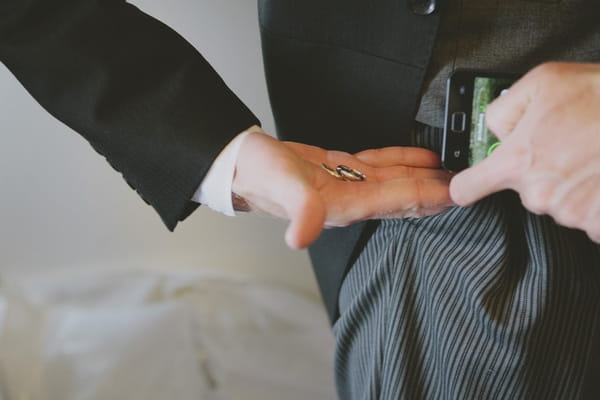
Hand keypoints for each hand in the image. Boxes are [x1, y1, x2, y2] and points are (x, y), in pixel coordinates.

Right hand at [232, 131, 452, 248]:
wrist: (241, 164)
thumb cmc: (256, 175)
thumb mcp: (279, 186)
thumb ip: (297, 209)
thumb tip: (301, 238)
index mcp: (342, 205)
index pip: (397, 201)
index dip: (429, 197)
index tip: (459, 193)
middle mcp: (350, 198)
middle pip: (404, 196)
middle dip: (437, 192)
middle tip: (470, 183)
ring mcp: (347, 183)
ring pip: (396, 179)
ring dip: (425, 176)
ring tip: (454, 170)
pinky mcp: (339, 167)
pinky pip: (379, 164)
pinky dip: (402, 160)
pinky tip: (420, 157)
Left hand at [450, 62, 599, 242]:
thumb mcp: (544, 82)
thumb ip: (505, 109)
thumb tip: (496, 129)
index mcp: (517, 162)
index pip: (466, 189)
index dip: (464, 186)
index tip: (465, 186)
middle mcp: (538, 194)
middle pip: (523, 190)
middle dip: (540, 171)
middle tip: (568, 147)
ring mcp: (570, 213)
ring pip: (557, 202)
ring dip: (569, 185)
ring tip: (592, 156)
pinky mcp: (596, 225)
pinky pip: (586, 215)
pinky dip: (593, 199)